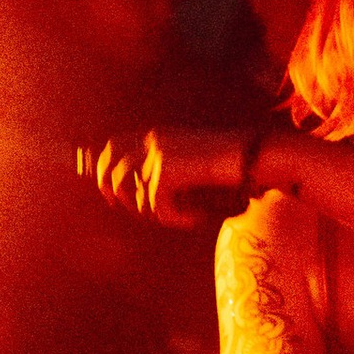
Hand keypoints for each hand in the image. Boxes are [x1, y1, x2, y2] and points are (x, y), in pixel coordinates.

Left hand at [92, 127, 253, 226]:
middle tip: (121, 207)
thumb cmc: (229, 160)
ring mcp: (156, 156)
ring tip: (176, 216)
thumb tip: (144, 191)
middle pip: (111, 167)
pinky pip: (157, 208)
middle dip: (111, 191)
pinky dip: (175, 219)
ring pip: (134, 195)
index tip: (110, 190)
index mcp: (156, 134)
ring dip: (153, 213)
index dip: (105, 168)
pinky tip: (195, 217)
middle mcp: (151, 141)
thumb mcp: (191, 157)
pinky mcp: (164, 172)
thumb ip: (167, 166)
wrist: (248, 155)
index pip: (113, 145)